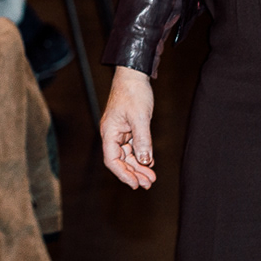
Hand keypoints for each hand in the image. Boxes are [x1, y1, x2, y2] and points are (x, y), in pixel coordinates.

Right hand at [100, 66, 156, 188]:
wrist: (133, 76)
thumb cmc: (133, 93)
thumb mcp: (140, 117)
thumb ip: (143, 140)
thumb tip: (145, 161)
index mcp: (109, 132)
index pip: (112, 160)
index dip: (123, 174)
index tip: (135, 184)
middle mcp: (112, 134)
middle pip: (120, 160)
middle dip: (134, 173)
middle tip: (148, 184)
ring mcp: (120, 132)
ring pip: (128, 155)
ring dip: (139, 167)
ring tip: (151, 178)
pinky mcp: (128, 128)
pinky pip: (133, 147)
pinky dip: (141, 156)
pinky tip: (150, 163)